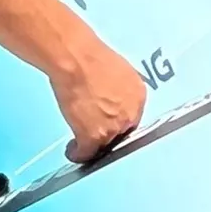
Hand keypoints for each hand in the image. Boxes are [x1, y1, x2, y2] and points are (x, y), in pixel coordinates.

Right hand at [49, 31, 147, 161]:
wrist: (77, 61)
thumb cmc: (90, 57)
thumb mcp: (116, 70)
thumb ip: (118, 88)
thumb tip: (109, 95)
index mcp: (138, 95)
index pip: (132, 115)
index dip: (118, 119)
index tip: (109, 120)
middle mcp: (130, 113)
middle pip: (121, 132)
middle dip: (108, 133)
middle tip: (94, 131)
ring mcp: (113, 127)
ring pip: (105, 145)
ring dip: (94, 145)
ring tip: (82, 145)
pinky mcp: (94, 136)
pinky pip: (86, 152)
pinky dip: (78, 154)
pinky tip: (72, 151)